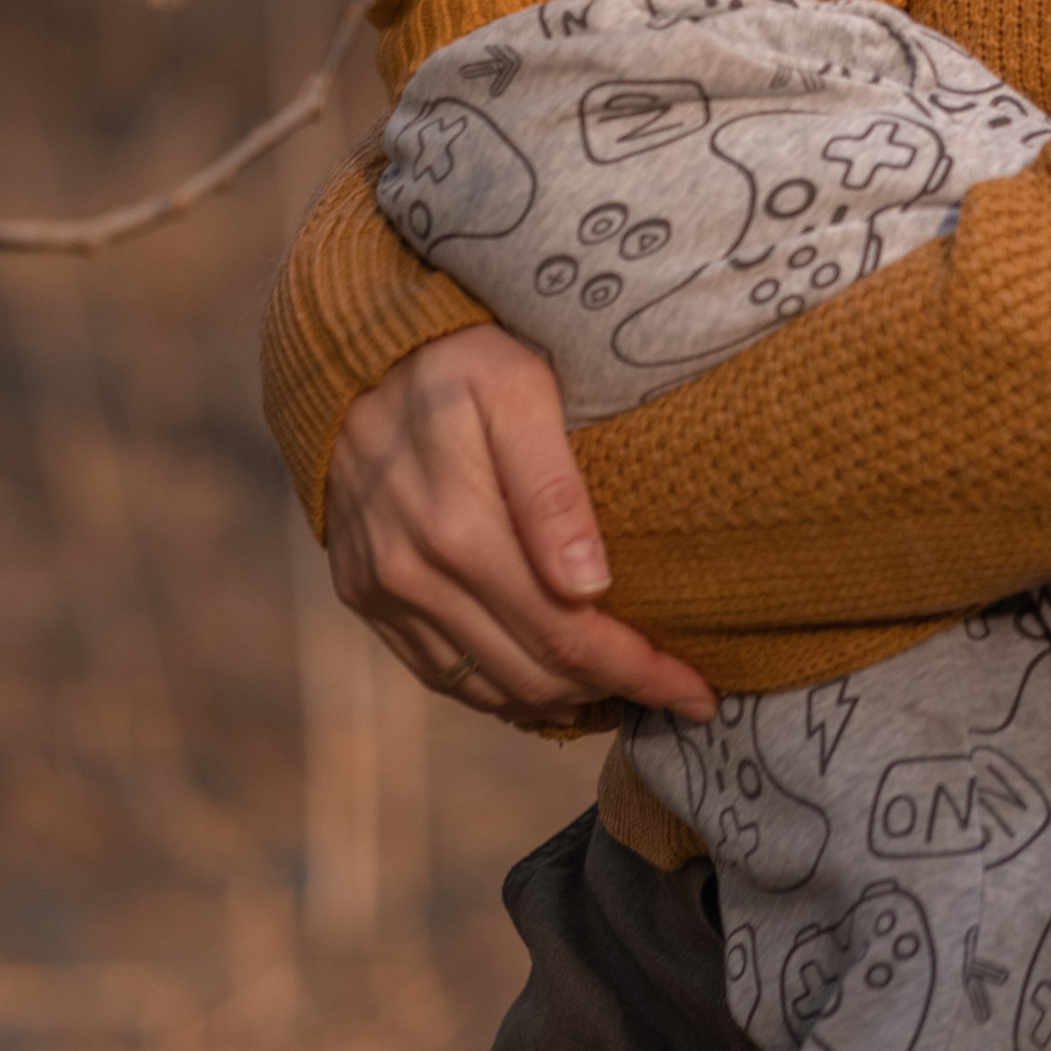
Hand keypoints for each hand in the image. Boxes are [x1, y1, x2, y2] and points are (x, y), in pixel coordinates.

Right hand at [322, 323, 716, 723]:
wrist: (353, 351)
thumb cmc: (459, 359)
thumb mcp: (520, 389)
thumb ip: (552, 487)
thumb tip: (588, 587)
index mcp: (457, 526)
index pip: (566, 633)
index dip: (637, 672)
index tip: (698, 692)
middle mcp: (412, 572)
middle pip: (532, 672)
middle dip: (614, 691)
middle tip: (677, 692)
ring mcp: (383, 591)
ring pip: (487, 687)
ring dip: (562, 699)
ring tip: (623, 689)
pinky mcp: (364, 597)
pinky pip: (440, 674)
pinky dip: (501, 692)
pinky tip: (550, 682)